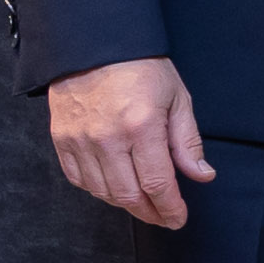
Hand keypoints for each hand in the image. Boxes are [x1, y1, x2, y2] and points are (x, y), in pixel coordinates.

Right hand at [47, 56, 212, 228]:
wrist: (94, 43)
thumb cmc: (141, 67)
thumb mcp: (177, 98)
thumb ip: (187, 141)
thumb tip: (202, 175)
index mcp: (141, 127)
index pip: (157, 183)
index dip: (170, 208)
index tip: (179, 218)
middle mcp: (107, 138)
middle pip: (128, 195)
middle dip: (150, 213)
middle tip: (164, 217)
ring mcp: (80, 140)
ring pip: (102, 191)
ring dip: (125, 204)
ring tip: (143, 205)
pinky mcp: (61, 139)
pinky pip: (77, 178)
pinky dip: (97, 190)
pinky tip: (113, 189)